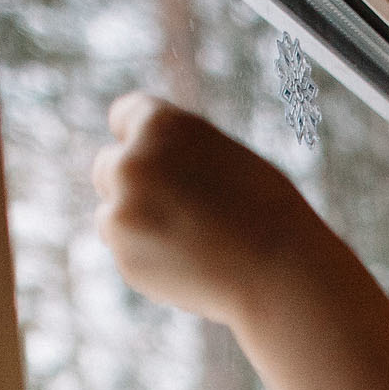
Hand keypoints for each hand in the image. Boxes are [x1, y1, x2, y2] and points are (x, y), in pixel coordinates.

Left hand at [91, 92, 325, 325]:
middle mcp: (132, 162)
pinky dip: (148, 258)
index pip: (124, 115)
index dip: (140, 137)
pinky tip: (191, 264)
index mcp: (161, 125)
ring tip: (191, 239)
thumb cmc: (266, 211)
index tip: (152, 155)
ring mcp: (122, 212)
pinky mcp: (124, 257)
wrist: (279, 273)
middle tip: (177, 207)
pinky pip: (125, 252)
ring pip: (111, 214)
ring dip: (137, 224)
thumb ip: (177, 154)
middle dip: (133, 184)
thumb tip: (144, 163)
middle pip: (109, 166)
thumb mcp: (222, 157)